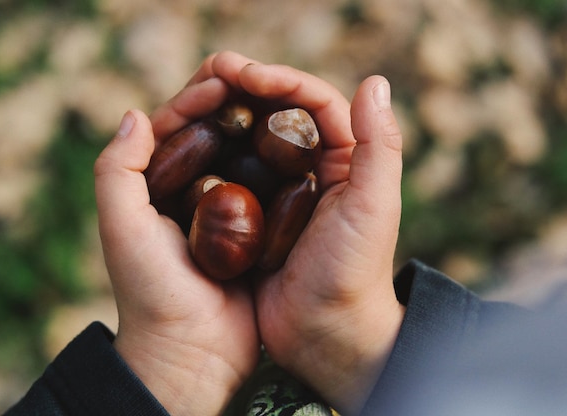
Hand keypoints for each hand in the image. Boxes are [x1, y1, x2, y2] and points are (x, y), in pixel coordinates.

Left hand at [93, 75, 259, 415]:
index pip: (173, 128)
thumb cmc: (152, 290)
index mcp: (156, 188)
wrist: (193, 351)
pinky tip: (299, 144)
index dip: (195, 98)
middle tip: (255, 78)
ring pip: (245, 155)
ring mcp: (226, 211)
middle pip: (213, 135)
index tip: (222, 79)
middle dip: (233, 104)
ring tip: (281, 102)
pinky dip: (282, 163)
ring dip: (261, 126)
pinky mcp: (257, 230)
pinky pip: (271, 186)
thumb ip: (117, 170)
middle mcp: (191, 194)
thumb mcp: (122, 226)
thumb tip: (135, 113)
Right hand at [207, 51, 405, 414]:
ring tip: (192, 100)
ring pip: (247, 138)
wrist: (325, 334)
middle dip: (244, 87)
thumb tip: (374, 81)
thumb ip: (380, 144)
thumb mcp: (374, 207)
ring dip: (222, 115)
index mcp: (343, 158)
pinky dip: (209, 155)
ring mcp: (277, 191)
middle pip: (274, 111)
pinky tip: (187, 146)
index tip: (242, 72)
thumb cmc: (353, 272)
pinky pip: (227, 173)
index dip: (279, 78)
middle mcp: (310, 167)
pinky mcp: (251, 215)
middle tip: (210, 72)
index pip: (311, 100)